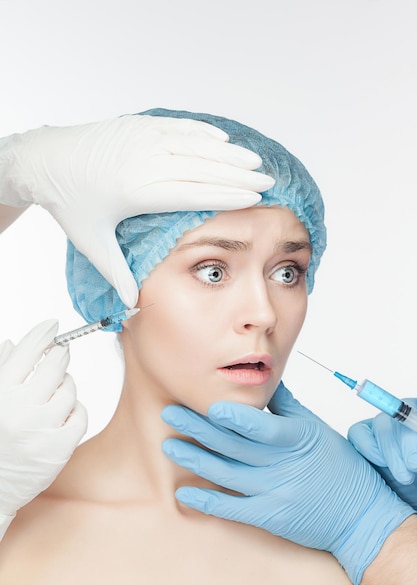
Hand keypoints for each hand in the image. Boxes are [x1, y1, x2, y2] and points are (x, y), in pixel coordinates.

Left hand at [0, 115, 273, 306]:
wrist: (46, 160)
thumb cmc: (70, 201)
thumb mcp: (93, 243)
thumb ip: (119, 273)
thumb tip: (135, 304)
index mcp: (138, 192)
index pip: (194, 192)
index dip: (227, 194)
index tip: (254, 197)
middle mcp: (144, 162)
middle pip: (202, 167)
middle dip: (238, 175)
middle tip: (267, 181)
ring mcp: (141, 140)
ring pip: (194, 146)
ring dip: (227, 154)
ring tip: (254, 162)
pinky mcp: (138, 126)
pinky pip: (178, 127)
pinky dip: (203, 134)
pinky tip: (223, 140)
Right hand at [0, 320, 86, 538]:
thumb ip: (1, 369)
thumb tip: (17, 343)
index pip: (28, 353)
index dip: (43, 335)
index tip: (52, 326)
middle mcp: (19, 410)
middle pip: (55, 366)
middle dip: (59, 356)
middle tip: (59, 353)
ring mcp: (41, 430)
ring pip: (70, 390)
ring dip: (65, 386)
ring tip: (51, 394)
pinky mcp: (59, 449)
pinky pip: (80, 415)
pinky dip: (74, 410)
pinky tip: (62, 414)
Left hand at [161, 383, 412, 584]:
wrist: (360, 514)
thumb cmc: (339, 466)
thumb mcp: (316, 428)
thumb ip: (287, 405)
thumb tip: (266, 378)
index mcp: (298, 439)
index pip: (265, 428)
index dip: (237, 418)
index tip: (211, 405)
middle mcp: (283, 466)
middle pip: (235, 446)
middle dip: (200, 428)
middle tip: (170, 412)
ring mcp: (275, 493)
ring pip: (227, 474)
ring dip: (196, 458)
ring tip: (170, 444)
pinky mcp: (269, 517)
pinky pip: (233, 509)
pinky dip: (207, 501)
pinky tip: (184, 492)